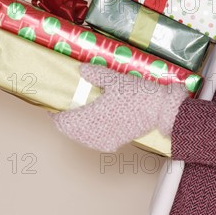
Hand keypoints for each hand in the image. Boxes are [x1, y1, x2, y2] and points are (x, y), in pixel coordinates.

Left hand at [51, 63, 188, 151]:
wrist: (160, 111)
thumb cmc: (138, 94)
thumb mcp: (115, 80)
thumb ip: (96, 74)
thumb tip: (81, 70)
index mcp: (91, 118)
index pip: (63, 121)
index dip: (55, 113)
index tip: (55, 104)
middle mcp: (94, 133)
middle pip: (69, 131)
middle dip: (65, 119)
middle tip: (66, 106)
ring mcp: (104, 141)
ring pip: (80, 137)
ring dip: (76, 127)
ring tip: (78, 113)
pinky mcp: (113, 144)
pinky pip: (93, 141)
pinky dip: (88, 133)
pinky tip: (93, 122)